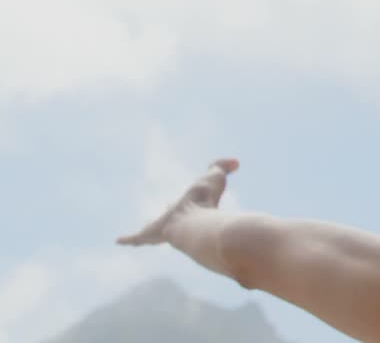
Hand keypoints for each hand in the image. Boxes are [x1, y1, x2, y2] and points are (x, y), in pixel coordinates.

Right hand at [117, 158, 238, 245]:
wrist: (195, 222)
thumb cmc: (206, 201)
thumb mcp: (215, 178)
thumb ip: (222, 166)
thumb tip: (236, 162)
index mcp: (190, 209)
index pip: (187, 206)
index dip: (186, 203)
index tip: (181, 201)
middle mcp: (177, 221)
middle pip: (169, 220)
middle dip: (166, 219)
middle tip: (160, 220)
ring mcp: (162, 230)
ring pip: (152, 232)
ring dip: (146, 235)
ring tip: (137, 237)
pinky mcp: (149, 236)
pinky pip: (136, 238)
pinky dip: (128, 239)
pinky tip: (119, 241)